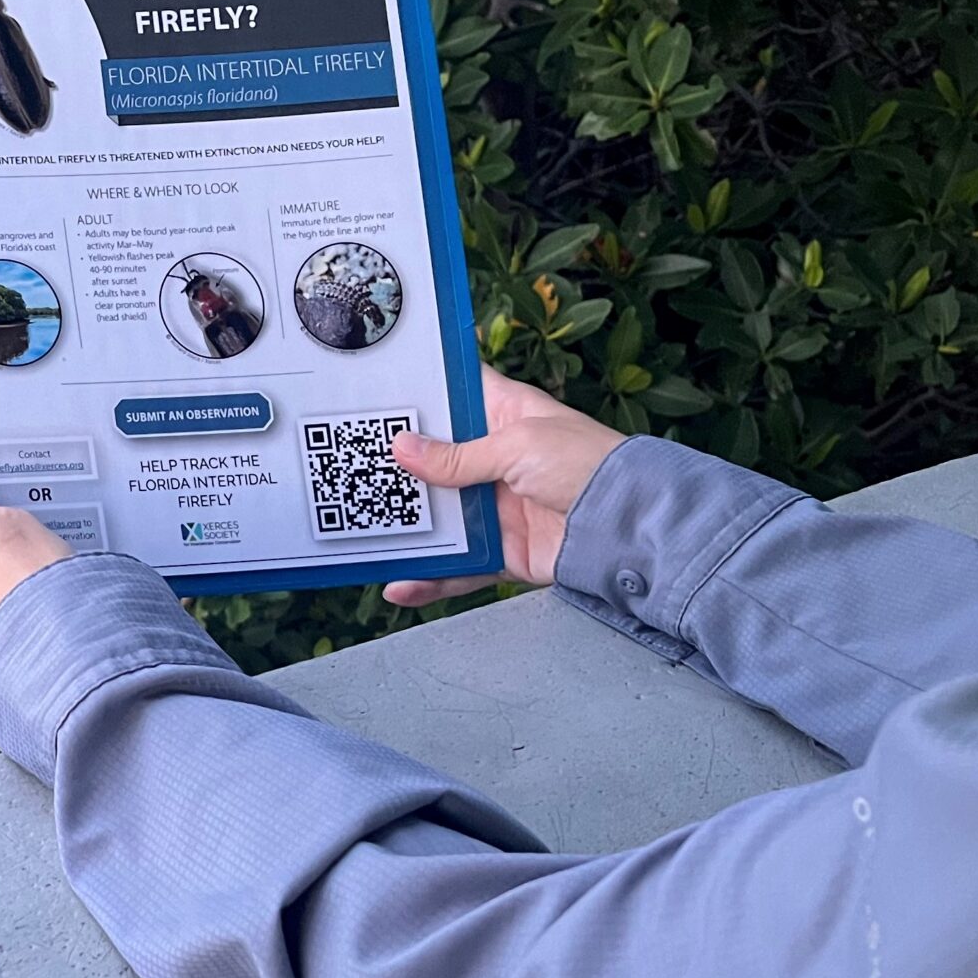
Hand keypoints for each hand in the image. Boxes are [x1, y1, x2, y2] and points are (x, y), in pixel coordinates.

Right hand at [382, 366, 625, 607]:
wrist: (629, 528)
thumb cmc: (585, 465)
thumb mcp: (516, 445)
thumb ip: (457, 455)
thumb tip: (403, 450)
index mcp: (504, 414)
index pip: (456, 393)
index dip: (421, 393)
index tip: (376, 393)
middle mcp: (496, 457)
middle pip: (435, 459)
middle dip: (397, 465)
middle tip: (347, 463)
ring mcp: (496, 506)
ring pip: (440, 515)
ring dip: (406, 524)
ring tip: (360, 528)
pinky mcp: (502, 550)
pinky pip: (457, 566)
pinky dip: (429, 578)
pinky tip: (399, 584)